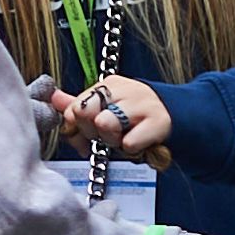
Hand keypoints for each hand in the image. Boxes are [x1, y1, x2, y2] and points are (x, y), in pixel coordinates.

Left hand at [49, 75, 172, 159]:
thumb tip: (52, 98)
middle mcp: (126, 89)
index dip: (77, 127)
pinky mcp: (158, 123)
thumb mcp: (108, 108)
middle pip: (85, 112)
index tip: (89, 136)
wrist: (182, 120)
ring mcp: (143, 104)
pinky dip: (132, 150)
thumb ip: (78, 104)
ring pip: (105, 125)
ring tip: (125, 139)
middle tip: (108, 137)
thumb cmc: (138, 119)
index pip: (75, 106)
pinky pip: (128, 144)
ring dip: (112, 141)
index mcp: (111, 84)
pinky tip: (141, 144)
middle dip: (93, 132)